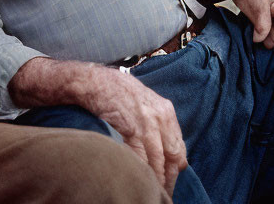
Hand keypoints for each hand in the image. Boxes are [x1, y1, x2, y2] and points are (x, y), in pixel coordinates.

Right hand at [82, 66, 186, 192]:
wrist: (94, 82)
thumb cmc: (117, 92)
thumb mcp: (145, 102)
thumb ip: (157, 122)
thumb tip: (164, 149)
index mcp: (167, 111)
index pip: (179, 147)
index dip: (175, 168)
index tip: (169, 179)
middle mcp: (161, 117)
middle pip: (173, 156)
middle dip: (168, 177)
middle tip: (163, 191)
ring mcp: (148, 123)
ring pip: (158, 160)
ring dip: (155, 178)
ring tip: (150, 189)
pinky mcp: (132, 129)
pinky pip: (140, 157)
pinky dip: (140, 170)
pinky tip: (137, 177)